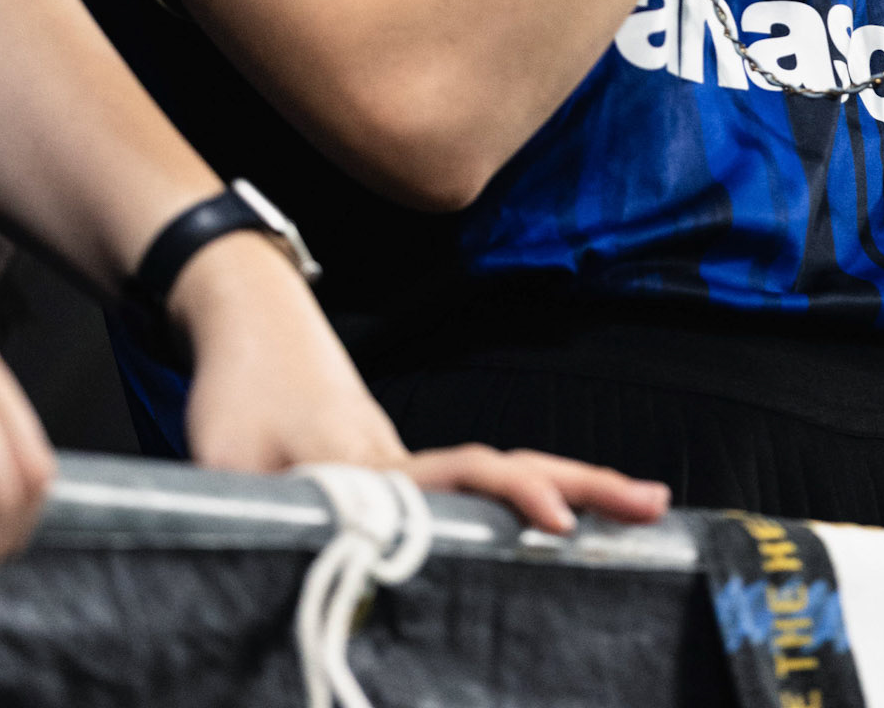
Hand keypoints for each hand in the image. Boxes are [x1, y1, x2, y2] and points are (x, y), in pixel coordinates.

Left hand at [173, 237, 669, 530]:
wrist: (243, 311)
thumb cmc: (237, 386)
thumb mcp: (230, 464)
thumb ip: (266, 520)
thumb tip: (299, 572)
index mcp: (374, 459)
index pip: (462, 479)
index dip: (515, 499)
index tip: (562, 523)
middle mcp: (401, 455)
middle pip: (506, 468)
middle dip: (582, 483)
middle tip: (654, 502)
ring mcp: (399, 453)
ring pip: (496, 471)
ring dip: (564, 486)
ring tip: (634, 505)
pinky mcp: (386, 460)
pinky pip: (466, 481)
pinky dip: (518, 494)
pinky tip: (543, 518)